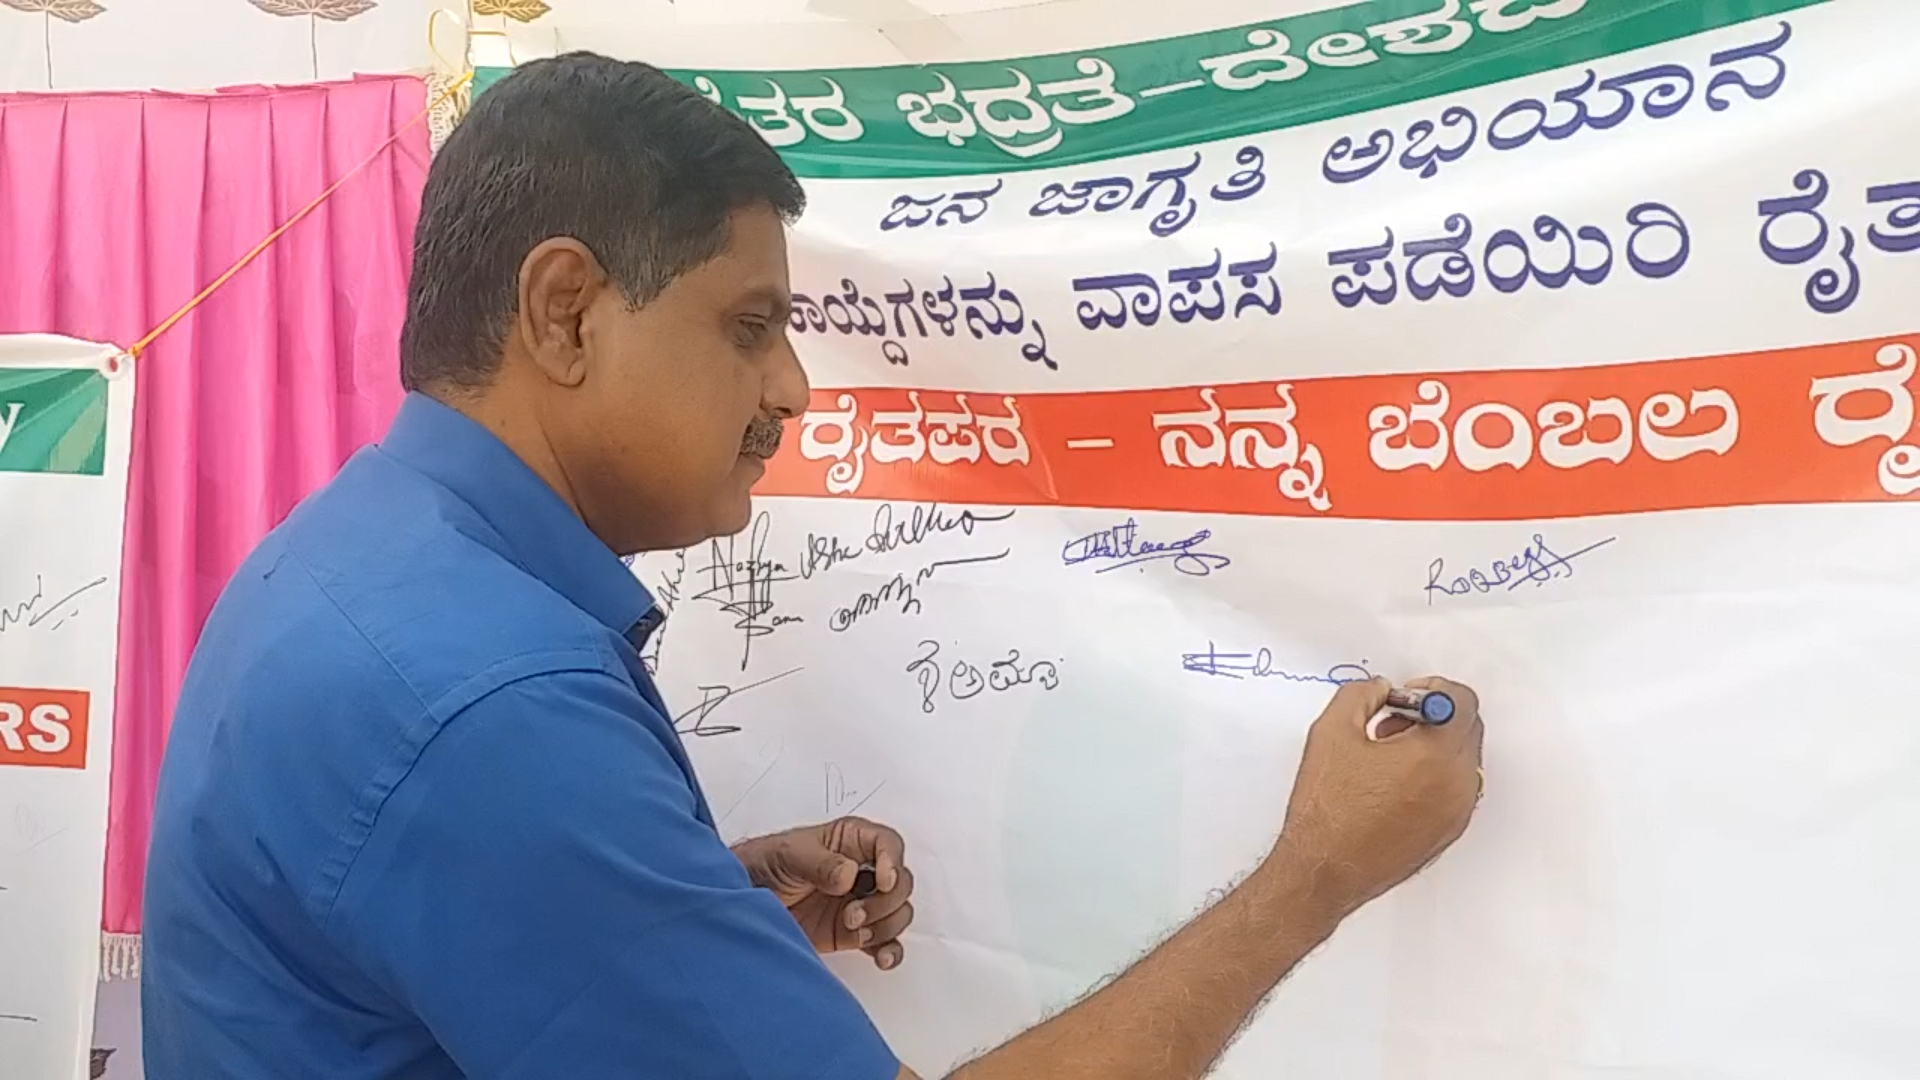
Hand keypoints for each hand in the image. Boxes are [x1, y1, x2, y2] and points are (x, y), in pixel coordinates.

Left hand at [731, 816, 915, 969]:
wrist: (742, 903)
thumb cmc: (764, 866)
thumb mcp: (788, 855)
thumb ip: (820, 863)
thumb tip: (849, 874)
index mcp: (850, 842)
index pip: (888, 845)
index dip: (892, 862)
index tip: (882, 880)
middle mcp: (861, 871)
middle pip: (900, 883)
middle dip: (884, 901)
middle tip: (853, 911)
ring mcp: (860, 903)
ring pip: (898, 913)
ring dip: (884, 925)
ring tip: (852, 928)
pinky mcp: (854, 933)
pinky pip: (886, 943)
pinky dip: (890, 951)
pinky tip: (881, 957)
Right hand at [1274, 676, 1483, 916]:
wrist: (1324, 870)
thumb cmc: (1327, 809)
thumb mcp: (1332, 732)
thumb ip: (1362, 694)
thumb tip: (1381, 689)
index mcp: (1436, 754)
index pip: (1461, 701)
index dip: (1432, 690)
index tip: (1405, 698)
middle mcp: (1458, 784)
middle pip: (1467, 728)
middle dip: (1432, 718)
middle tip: (1391, 724)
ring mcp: (1457, 812)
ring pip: (1461, 760)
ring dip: (1433, 747)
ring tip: (1386, 757)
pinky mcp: (1449, 833)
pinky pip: (1455, 789)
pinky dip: (1433, 776)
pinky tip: (1391, 785)